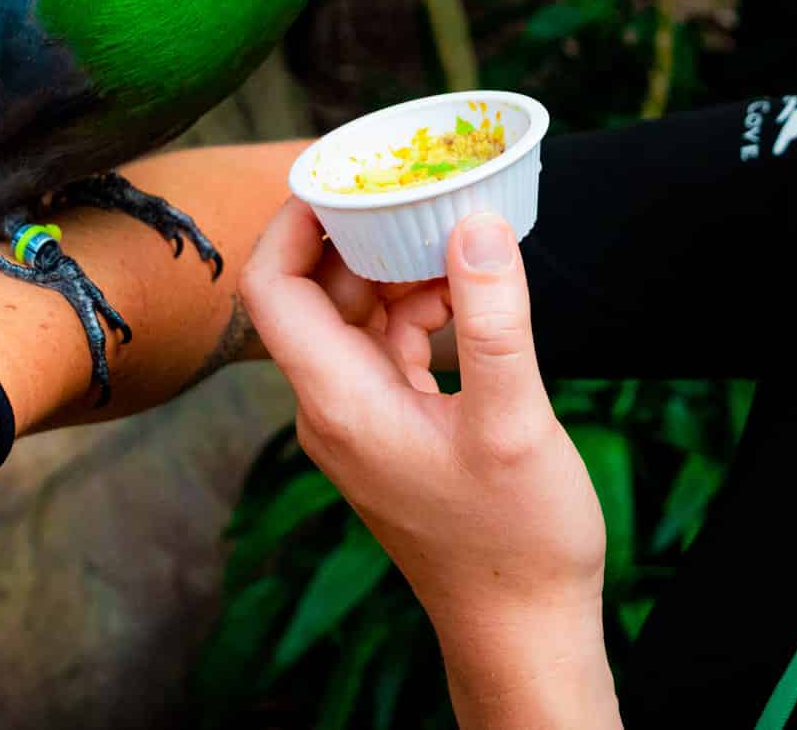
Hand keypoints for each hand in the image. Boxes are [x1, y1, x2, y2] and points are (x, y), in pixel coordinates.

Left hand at [242, 202, 617, 726]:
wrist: (523, 628)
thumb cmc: (515, 541)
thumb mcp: (514, 421)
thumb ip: (495, 319)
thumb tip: (475, 222)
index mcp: (340, 402)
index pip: (273, 288)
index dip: (296, 219)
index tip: (346, 169)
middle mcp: (335, 409)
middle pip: (313, 293)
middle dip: (358, 232)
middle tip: (412, 181)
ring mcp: (363, 422)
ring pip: (356, 317)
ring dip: (397, 268)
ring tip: (454, 225)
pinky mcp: (397, 433)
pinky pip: (391, 347)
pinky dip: (423, 309)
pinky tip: (472, 291)